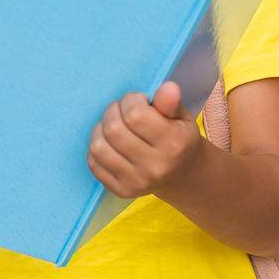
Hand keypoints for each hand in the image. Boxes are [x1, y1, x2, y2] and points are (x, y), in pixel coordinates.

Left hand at [87, 81, 202, 199]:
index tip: (138, 101)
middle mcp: (155, 166)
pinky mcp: (121, 190)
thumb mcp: (181, 117)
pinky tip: (110, 143)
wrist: (184, 176)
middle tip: (123, 111)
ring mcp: (137, 182)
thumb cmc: (179, 138)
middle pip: (113, 130)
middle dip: (113, 112)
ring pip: (99, 147)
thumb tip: (168, 87)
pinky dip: (98, 148)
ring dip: (101, 130)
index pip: (135, 115)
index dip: (131, 101)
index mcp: (174, 144)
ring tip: (114, 126)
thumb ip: (171, 102)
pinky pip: (94, 163)